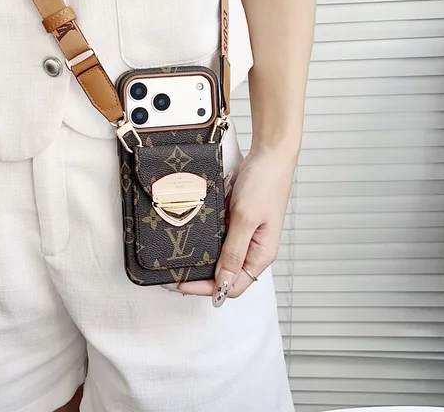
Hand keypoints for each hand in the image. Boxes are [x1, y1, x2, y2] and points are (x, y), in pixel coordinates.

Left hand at [170, 146, 295, 305]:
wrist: (269, 153)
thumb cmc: (265, 183)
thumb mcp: (246, 219)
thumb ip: (234, 251)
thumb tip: (224, 282)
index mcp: (261, 254)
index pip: (232, 286)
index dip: (206, 289)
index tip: (181, 284)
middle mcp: (253, 248)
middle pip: (225, 274)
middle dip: (200, 278)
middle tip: (174, 275)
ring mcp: (244, 233)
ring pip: (220, 256)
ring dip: (202, 259)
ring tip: (178, 260)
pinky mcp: (236, 219)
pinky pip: (219, 236)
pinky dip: (205, 240)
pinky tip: (190, 237)